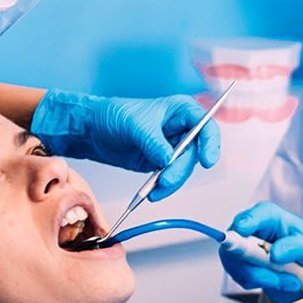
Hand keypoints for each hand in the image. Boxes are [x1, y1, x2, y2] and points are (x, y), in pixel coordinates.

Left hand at [30, 92, 219, 199]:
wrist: (92, 130)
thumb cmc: (113, 114)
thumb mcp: (135, 125)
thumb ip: (153, 142)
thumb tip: (168, 159)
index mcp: (179, 110)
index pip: (205, 125)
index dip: (210, 143)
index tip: (206, 160)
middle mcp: (179, 128)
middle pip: (194, 153)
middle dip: (180, 169)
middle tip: (165, 180)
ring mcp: (171, 147)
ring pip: (183, 169)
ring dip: (171, 182)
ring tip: (154, 191)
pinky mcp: (161, 162)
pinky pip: (170, 177)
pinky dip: (163, 187)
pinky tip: (153, 192)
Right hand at [222, 203, 302, 298]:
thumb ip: (295, 247)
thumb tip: (275, 254)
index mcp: (267, 215)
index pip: (252, 217)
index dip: (245, 223)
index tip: (243, 229)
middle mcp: (249, 229)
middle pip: (238, 245)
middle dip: (261, 265)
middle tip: (286, 278)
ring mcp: (240, 248)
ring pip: (239, 266)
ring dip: (266, 278)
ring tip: (290, 279)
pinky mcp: (237, 265)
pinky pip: (242, 279)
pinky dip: (262, 284)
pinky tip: (277, 279)